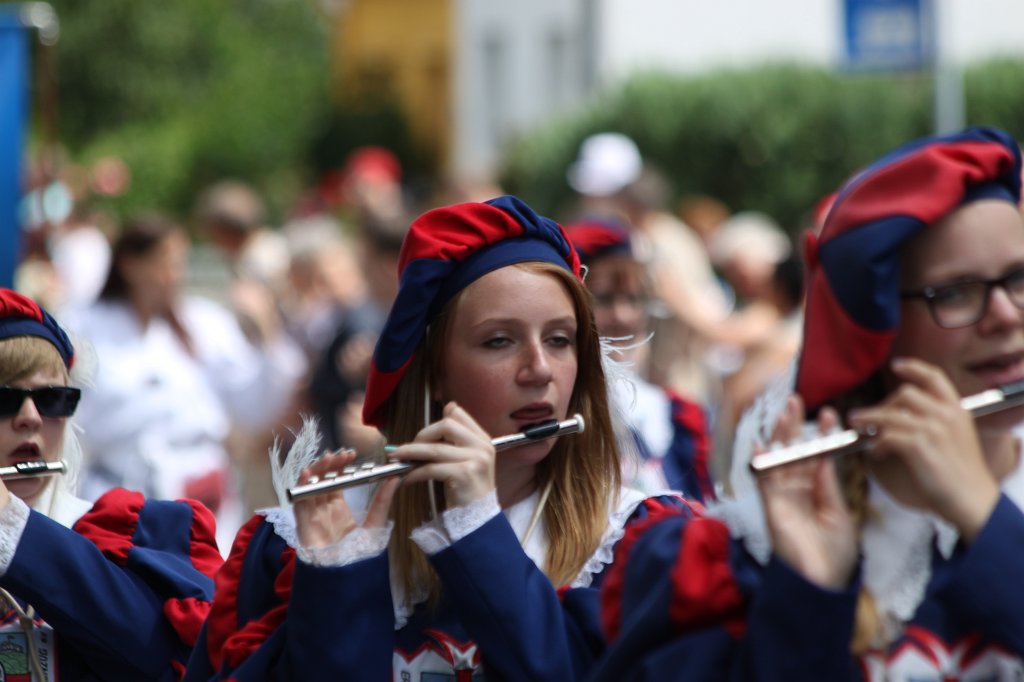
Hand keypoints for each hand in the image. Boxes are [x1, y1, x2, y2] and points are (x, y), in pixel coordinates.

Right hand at [294, 449, 398, 548]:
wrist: (349, 576)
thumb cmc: (360, 553)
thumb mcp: (375, 522)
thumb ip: (383, 500)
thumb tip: (395, 477)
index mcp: (338, 508)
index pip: (336, 481)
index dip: (341, 467)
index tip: (351, 454)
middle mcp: (323, 510)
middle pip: (321, 481)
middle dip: (328, 465)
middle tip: (341, 454)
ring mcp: (312, 517)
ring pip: (309, 488)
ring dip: (316, 471)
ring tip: (328, 458)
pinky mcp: (304, 525)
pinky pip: (299, 503)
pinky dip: (301, 488)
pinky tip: (307, 474)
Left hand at [391, 402, 495, 508]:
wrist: (479, 518)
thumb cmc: (468, 489)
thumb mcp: (468, 459)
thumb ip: (458, 438)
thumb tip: (447, 406)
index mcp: (482, 439)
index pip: (458, 414)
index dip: (437, 420)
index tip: (423, 435)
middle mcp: (482, 446)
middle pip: (446, 425)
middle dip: (422, 435)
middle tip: (409, 449)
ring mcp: (475, 460)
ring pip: (435, 449)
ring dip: (410, 453)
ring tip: (396, 458)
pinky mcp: (464, 474)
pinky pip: (431, 468)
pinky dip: (415, 473)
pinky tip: (407, 479)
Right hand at [756, 395, 857, 589]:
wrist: (822, 581)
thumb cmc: (834, 554)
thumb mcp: (838, 514)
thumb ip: (828, 485)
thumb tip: (825, 455)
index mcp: (817, 494)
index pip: (817, 457)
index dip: (821, 436)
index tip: (829, 414)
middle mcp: (797, 492)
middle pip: (794, 452)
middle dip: (795, 427)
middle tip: (797, 401)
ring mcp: (782, 498)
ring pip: (779, 460)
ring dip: (780, 437)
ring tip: (784, 412)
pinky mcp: (771, 508)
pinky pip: (764, 481)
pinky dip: (761, 463)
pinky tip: (761, 445)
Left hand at [846, 357, 999, 541]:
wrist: (973, 500)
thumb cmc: (963, 474)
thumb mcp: (959, 437)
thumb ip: (938, 421)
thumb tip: (905, 415)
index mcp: (957, 410)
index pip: (934, 377)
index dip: (914, 367)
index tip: (897, 365)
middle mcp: (946, 415)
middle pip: (905, 394)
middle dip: (883, 404)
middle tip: (869, 417)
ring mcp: (932, 429)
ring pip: (889, 414)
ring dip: (869, 419)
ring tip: (857, 425)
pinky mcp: (918, 446)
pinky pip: (886, 437)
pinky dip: (877, 444)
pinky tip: (877, 454)